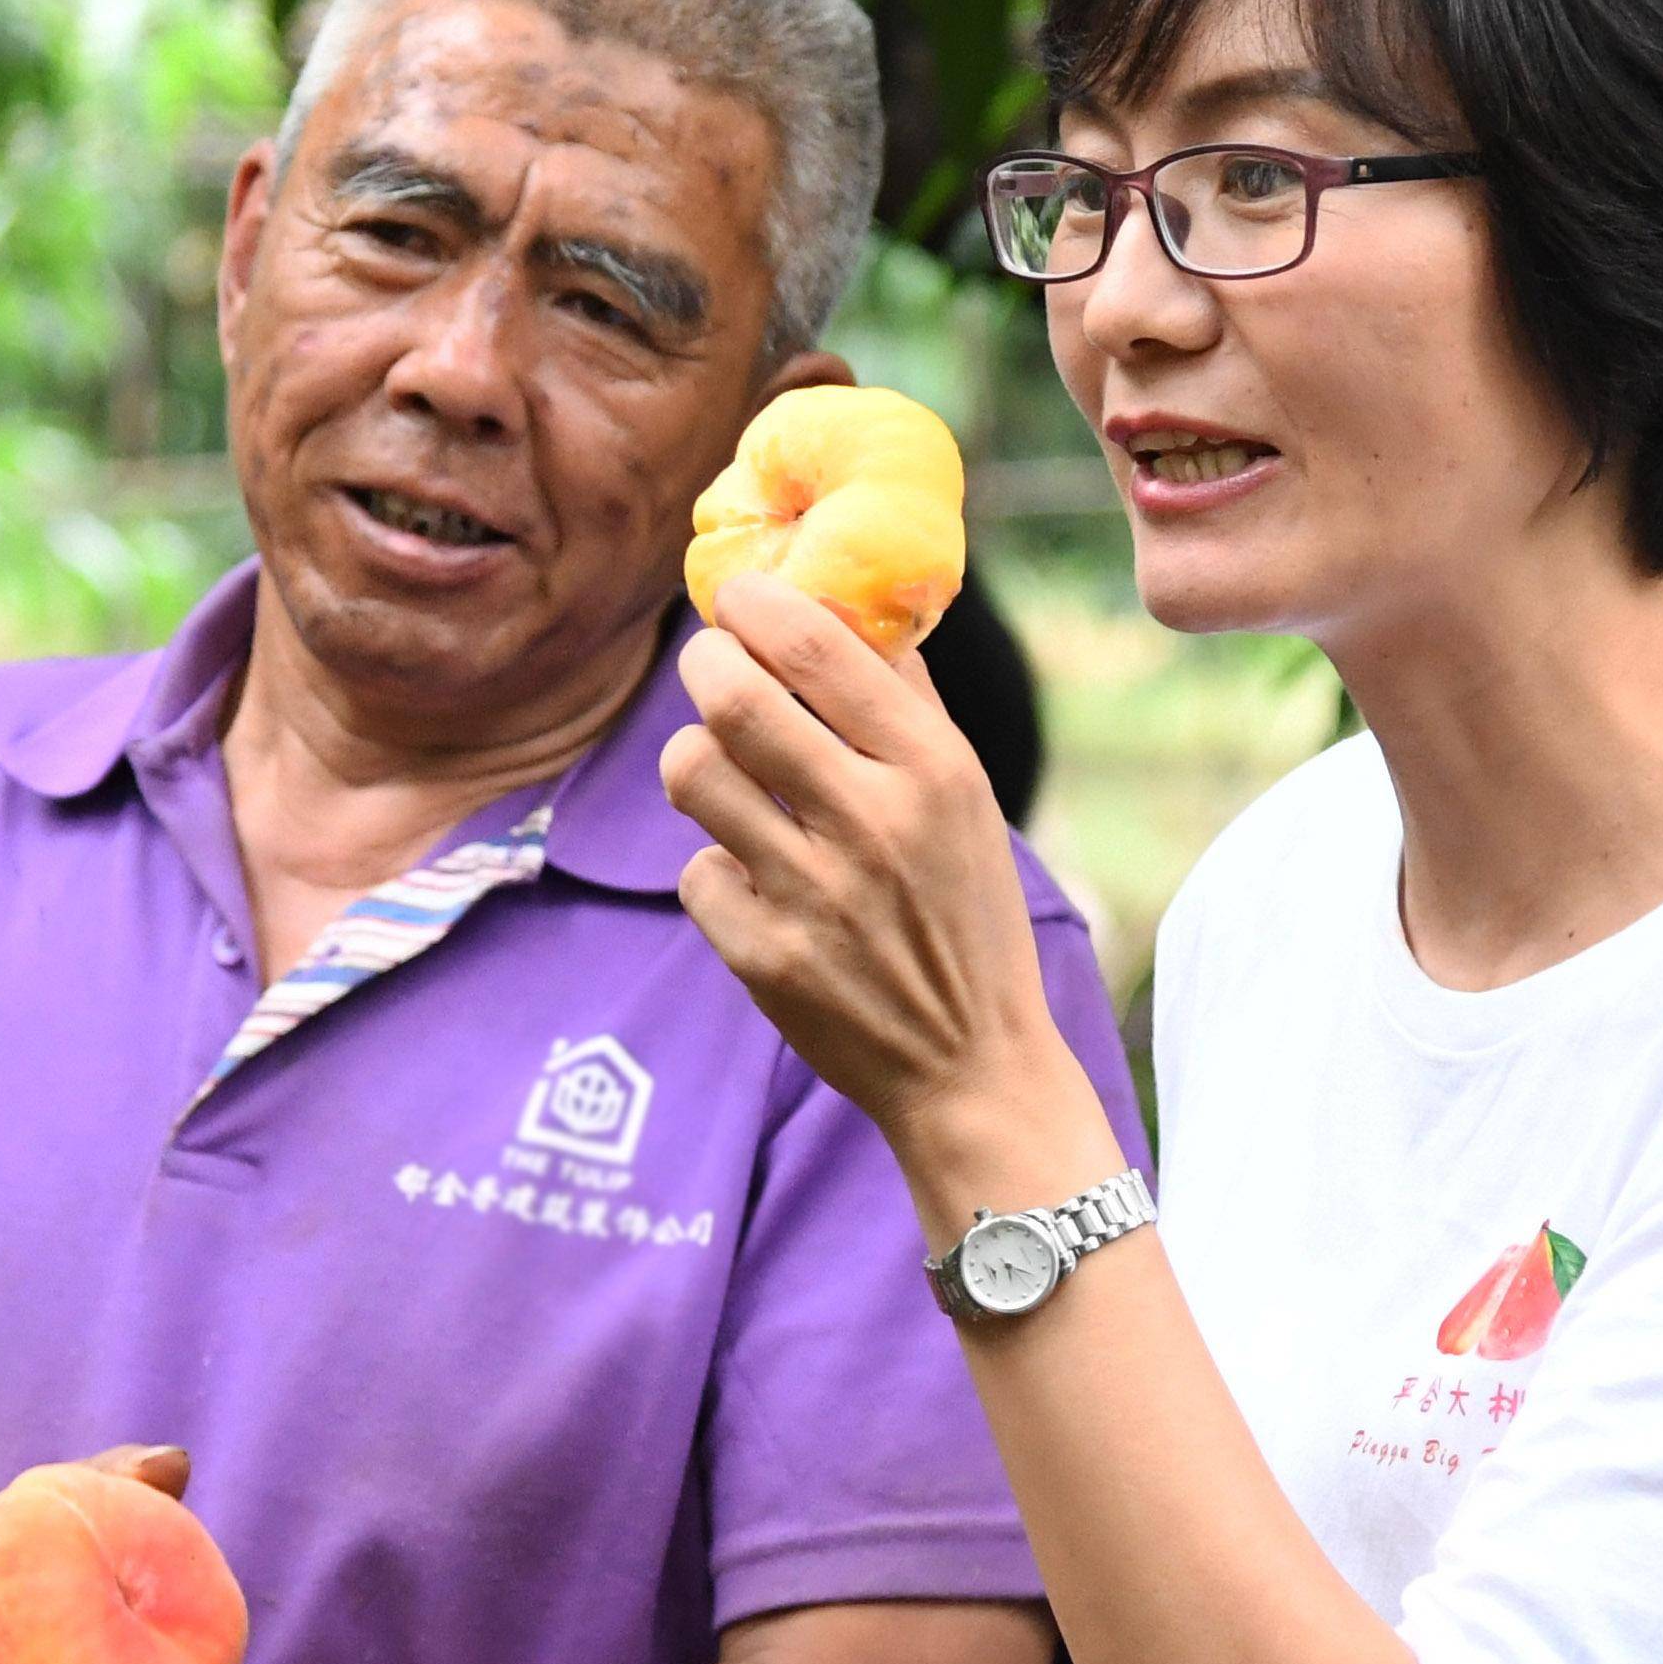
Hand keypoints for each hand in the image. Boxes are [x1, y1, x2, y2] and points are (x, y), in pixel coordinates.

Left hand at [656, 572, 1073, 1159]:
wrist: (970, 1066)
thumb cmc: (965, 913)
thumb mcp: (966, 798)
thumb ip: (905, 702)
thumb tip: (844, 603)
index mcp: (934, 770)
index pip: (817, 648)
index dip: (755, 604)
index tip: (738, 597)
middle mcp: (874, 823)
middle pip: (732, 697)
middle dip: (704, 664)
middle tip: (709, 665)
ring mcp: (813, 895)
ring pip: (693, 773)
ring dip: (696, 760)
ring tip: (724, 773)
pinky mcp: (765, 958)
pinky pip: (697, 869)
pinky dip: (718, 868)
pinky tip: (758, 883)